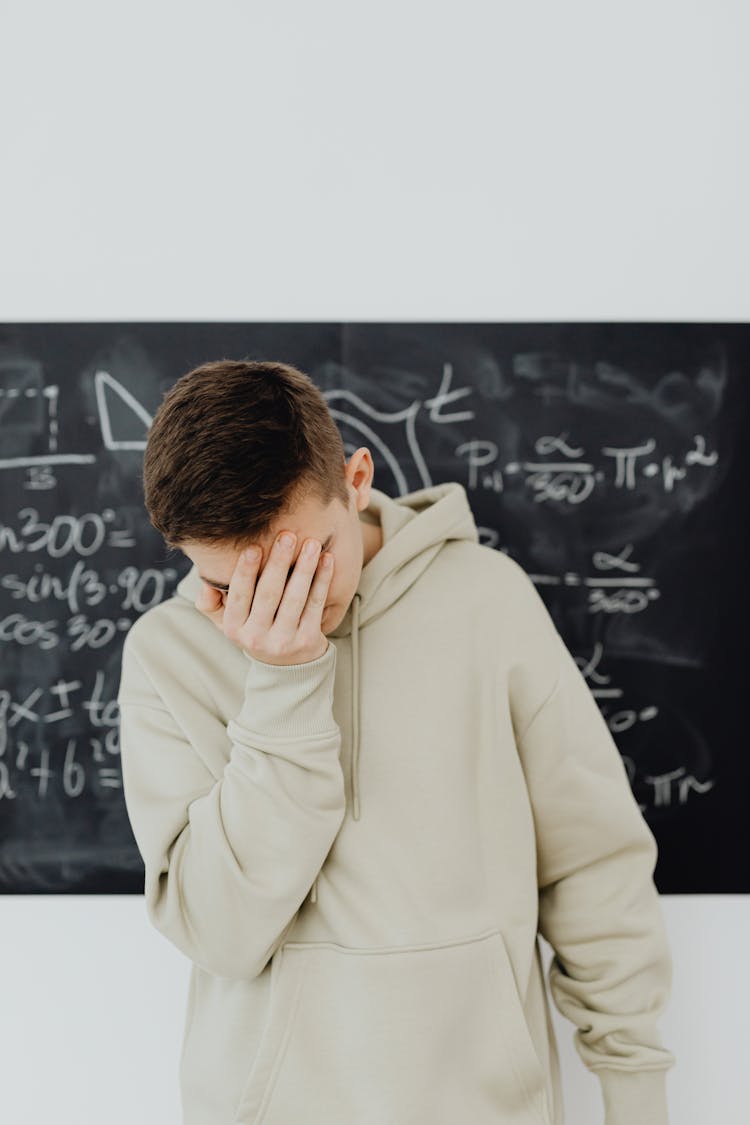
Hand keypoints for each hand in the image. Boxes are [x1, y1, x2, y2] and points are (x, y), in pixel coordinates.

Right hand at [194, 532, 333, 665]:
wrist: (286, 667)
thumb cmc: (256, 630)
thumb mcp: (227, 621)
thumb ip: (211, 602)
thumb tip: (206, 583)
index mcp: (234, 628)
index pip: (238, 596)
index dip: (245, 572)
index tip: (253, 547)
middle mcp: (256, 637)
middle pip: (269, 594)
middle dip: (278, 562)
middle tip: (287, 536)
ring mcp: (284, 641)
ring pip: (295, 598)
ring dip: (304, 568)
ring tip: (311, 544)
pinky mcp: (308, 640)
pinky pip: (316, 605)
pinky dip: (322, 580)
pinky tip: (327, 560)